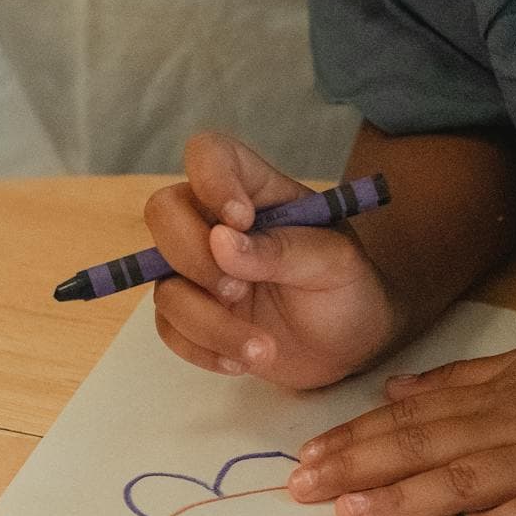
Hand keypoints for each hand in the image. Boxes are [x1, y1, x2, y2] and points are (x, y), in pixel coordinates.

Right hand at [146, 132, 399, 389]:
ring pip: (164, 284)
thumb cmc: (348, 289)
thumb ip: (283, 249)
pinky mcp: (192, 317)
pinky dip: (203, 350)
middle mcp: (214, 224)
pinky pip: (170, 330)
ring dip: (208, 322)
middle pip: (163, 213)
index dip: (211, 179)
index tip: (241, 219)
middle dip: (192, 257)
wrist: (351, 347)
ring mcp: (197, 272)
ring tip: (262, 348)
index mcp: (254, 190)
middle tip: (237, 290)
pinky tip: (244, 361)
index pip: (208, 154)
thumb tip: (221, 243)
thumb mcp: (335, 263)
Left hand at [287, 323, 515, 515]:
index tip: (304, 458)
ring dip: (403, 497)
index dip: (353, 439)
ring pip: (463, 479)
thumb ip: (459, 381)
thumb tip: (394, 392)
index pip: (408, 419)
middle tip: (300, 491)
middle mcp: (509, 423)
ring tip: (351, 515)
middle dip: (356, 469)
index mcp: (494, 393)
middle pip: (421, 447)